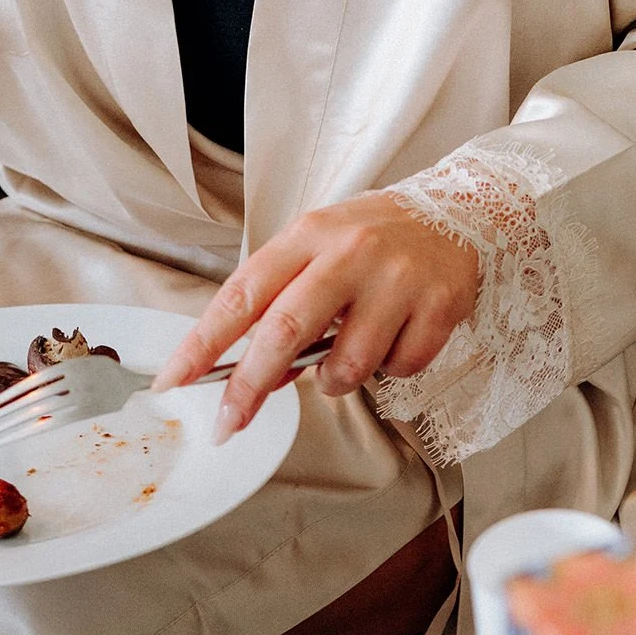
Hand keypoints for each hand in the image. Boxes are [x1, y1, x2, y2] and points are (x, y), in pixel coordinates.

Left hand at [153, 192, 479, 442]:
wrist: (461, 212)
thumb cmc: (375, 239)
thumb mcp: (319, 252)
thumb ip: (283, 306)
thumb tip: (252, 378)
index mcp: (307, 236)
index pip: (242, 295)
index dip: (203, 344)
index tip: (173, 382)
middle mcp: (350, 253)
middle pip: (285, 331)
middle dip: (250, 386)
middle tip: (230, 422)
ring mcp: (397, 279)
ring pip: (348, 364)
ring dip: (336, 381)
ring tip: (347, 358)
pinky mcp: (439, 304)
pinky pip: (400, 368)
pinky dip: (391, 370)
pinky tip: (396, 340)